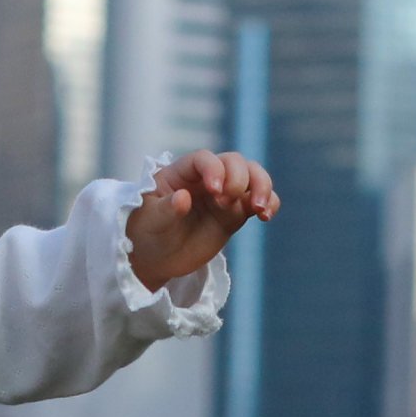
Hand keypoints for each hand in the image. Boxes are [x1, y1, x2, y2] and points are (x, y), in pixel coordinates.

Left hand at [123, 151, 277, 289]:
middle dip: (238, 178)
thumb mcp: (151, 221)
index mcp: (181, 172)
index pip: (204, 159)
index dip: (214, 169)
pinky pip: (259, 201)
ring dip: (262, 186)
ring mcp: (224, 194)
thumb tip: (183, 197)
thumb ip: (167, 209)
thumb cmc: (146, 232)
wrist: (155, 257)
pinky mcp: (236, 213)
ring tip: (259, 208)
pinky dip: (269, 203)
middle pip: (234, 162)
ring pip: (253, 176)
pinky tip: (266, 216)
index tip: (214, 190)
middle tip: (226, 203)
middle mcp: (206, 178)